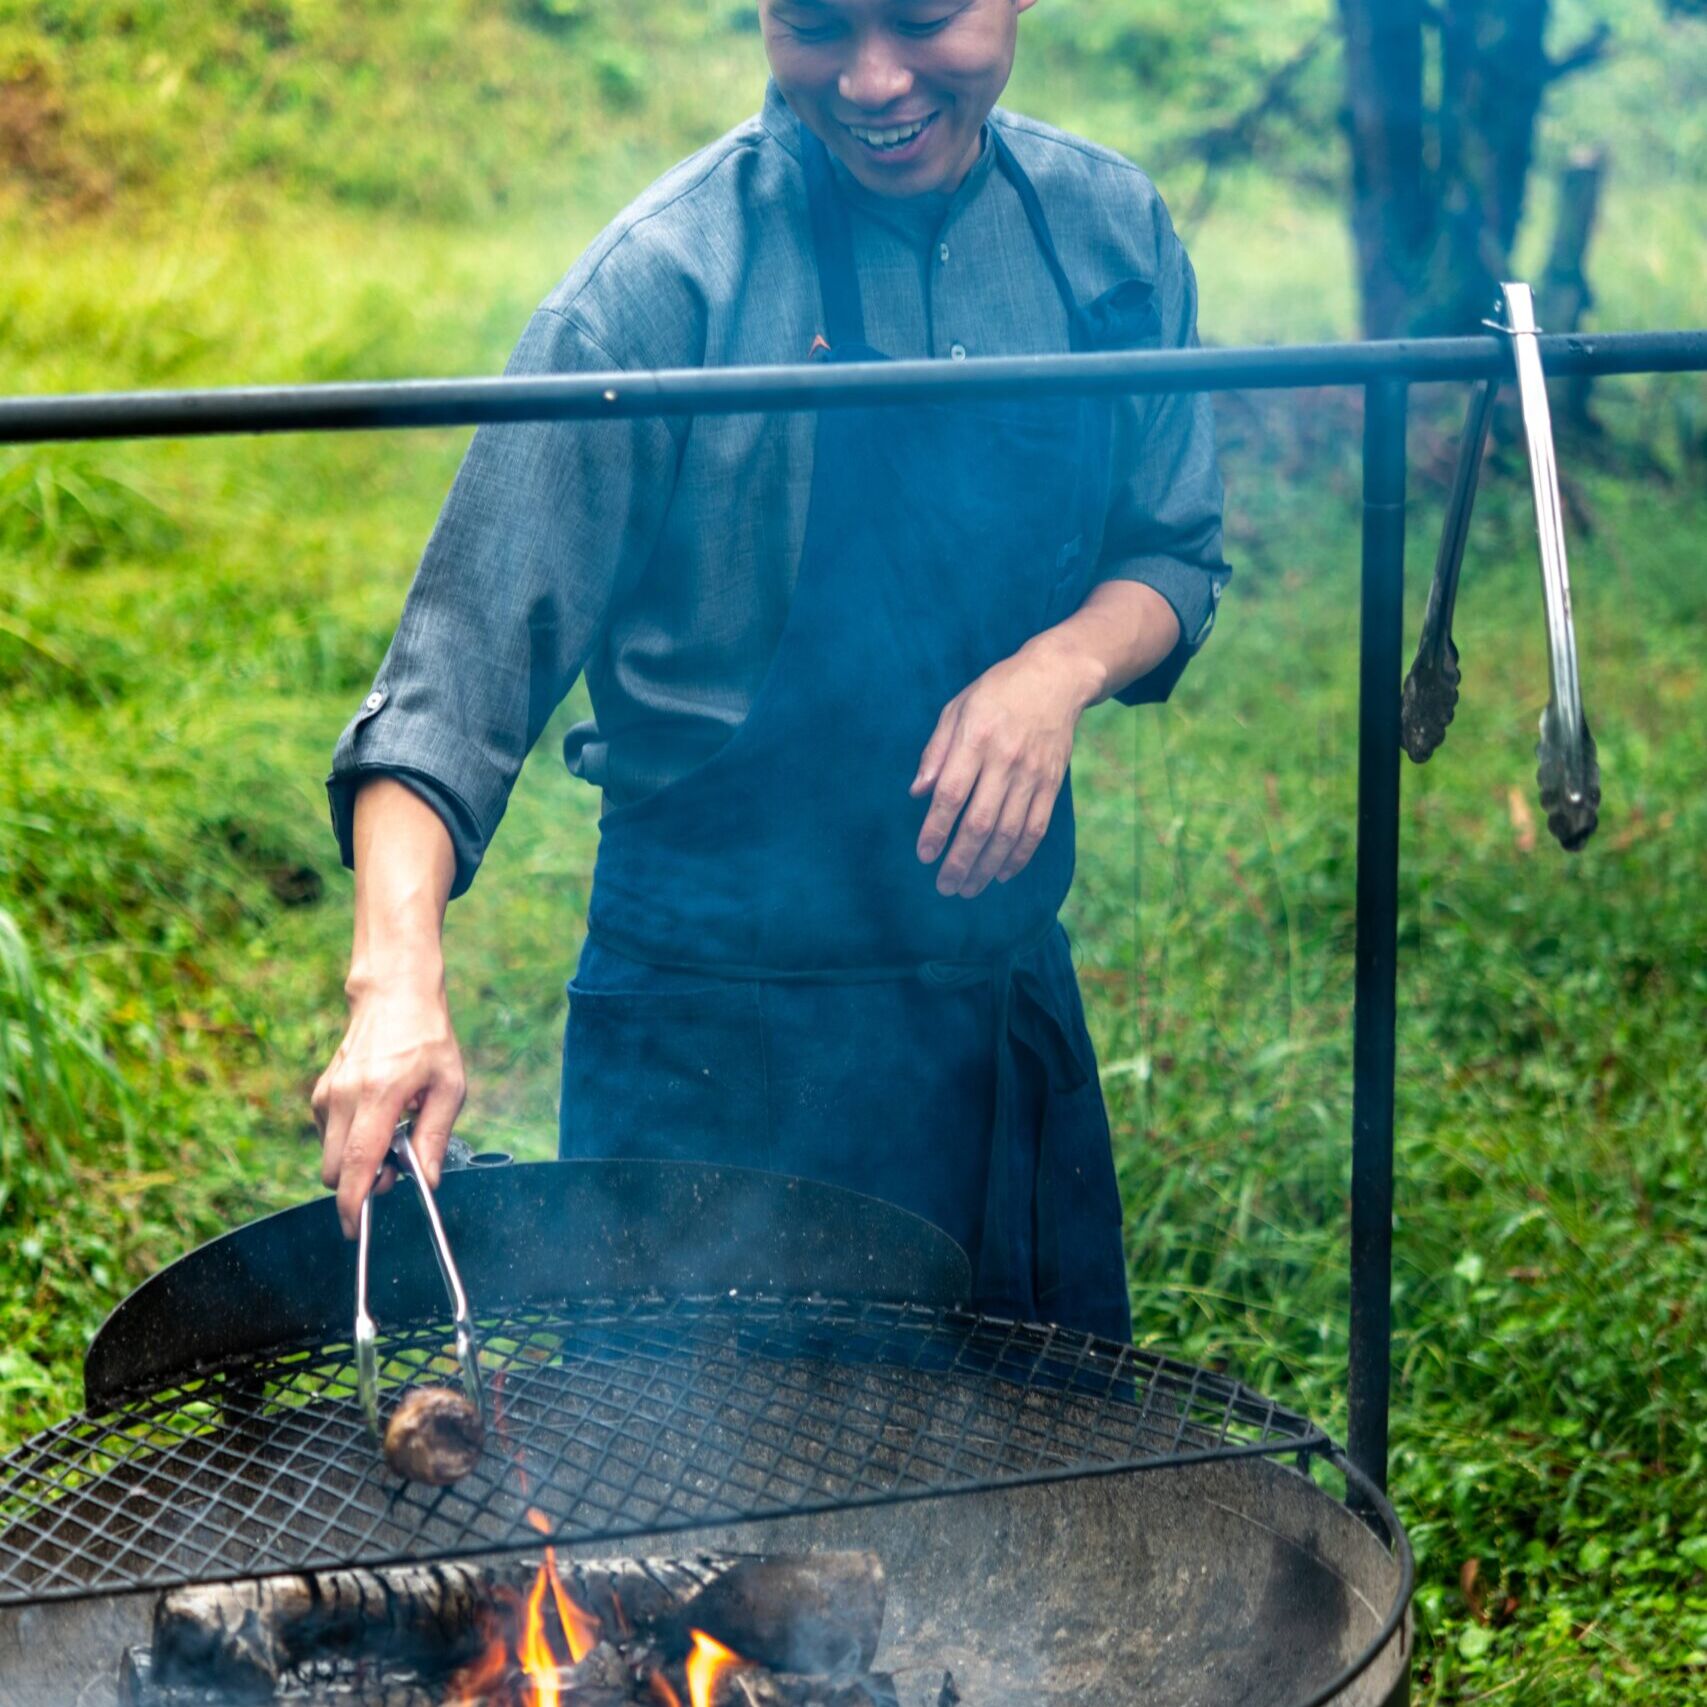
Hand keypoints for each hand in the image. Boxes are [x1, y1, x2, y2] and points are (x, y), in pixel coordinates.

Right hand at [312, 965, 465, 1238]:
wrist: (394, 996)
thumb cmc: (428, 1039)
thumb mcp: (449, 1086)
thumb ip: (435, 1135)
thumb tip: (428, 1181)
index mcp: (379, 1094)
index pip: (357, 1160)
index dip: (353, 1201)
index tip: (354, 1227)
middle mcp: (344, 1096)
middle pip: (334, 1169)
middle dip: (360, 1184)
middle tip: (395, 1168)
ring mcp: (327, 1094)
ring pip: (329, 1156)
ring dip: (355, 1163)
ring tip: (390, 1136)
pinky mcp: (320, 1093)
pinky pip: (327, 1137)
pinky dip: (348, 1143)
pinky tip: (376, 1120)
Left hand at [910, 636, 1101, 897]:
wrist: (1055, 678)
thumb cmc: (996, 693)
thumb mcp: (956, 709)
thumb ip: (935, 752)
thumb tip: (917, 793)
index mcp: (976, 739)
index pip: (951, 795)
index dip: (936, 829)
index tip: (924, 856)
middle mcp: (1005, 760)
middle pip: (980, 823)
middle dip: (960, 861)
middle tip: (944, 886)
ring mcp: (1033, 774)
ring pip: (1008, 832)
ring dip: (987, 867)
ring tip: (969, 888)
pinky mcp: (1053, 784)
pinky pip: (1036, 828)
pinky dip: (1019, 856)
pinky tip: (1002, 874)